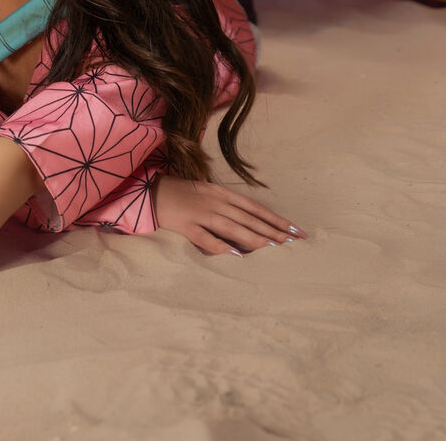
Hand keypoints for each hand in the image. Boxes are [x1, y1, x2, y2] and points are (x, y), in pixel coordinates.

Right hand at [152, 175, 307, 255]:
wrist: (150, 191)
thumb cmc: (180, 193)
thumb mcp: (207, 191)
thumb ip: (226, 203)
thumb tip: (249, 218)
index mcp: (221, 193)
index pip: (255, 208)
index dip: (275, 219)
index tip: (295, 229)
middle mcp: (215, 202)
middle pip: (248, 218)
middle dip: (272, 230)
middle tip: (293, 242)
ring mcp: (201, 213)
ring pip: (233, 227)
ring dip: (254, 238)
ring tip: (274, 248)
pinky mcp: (186, 225)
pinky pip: (206, 238)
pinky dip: (222, 247)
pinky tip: (236, 255)